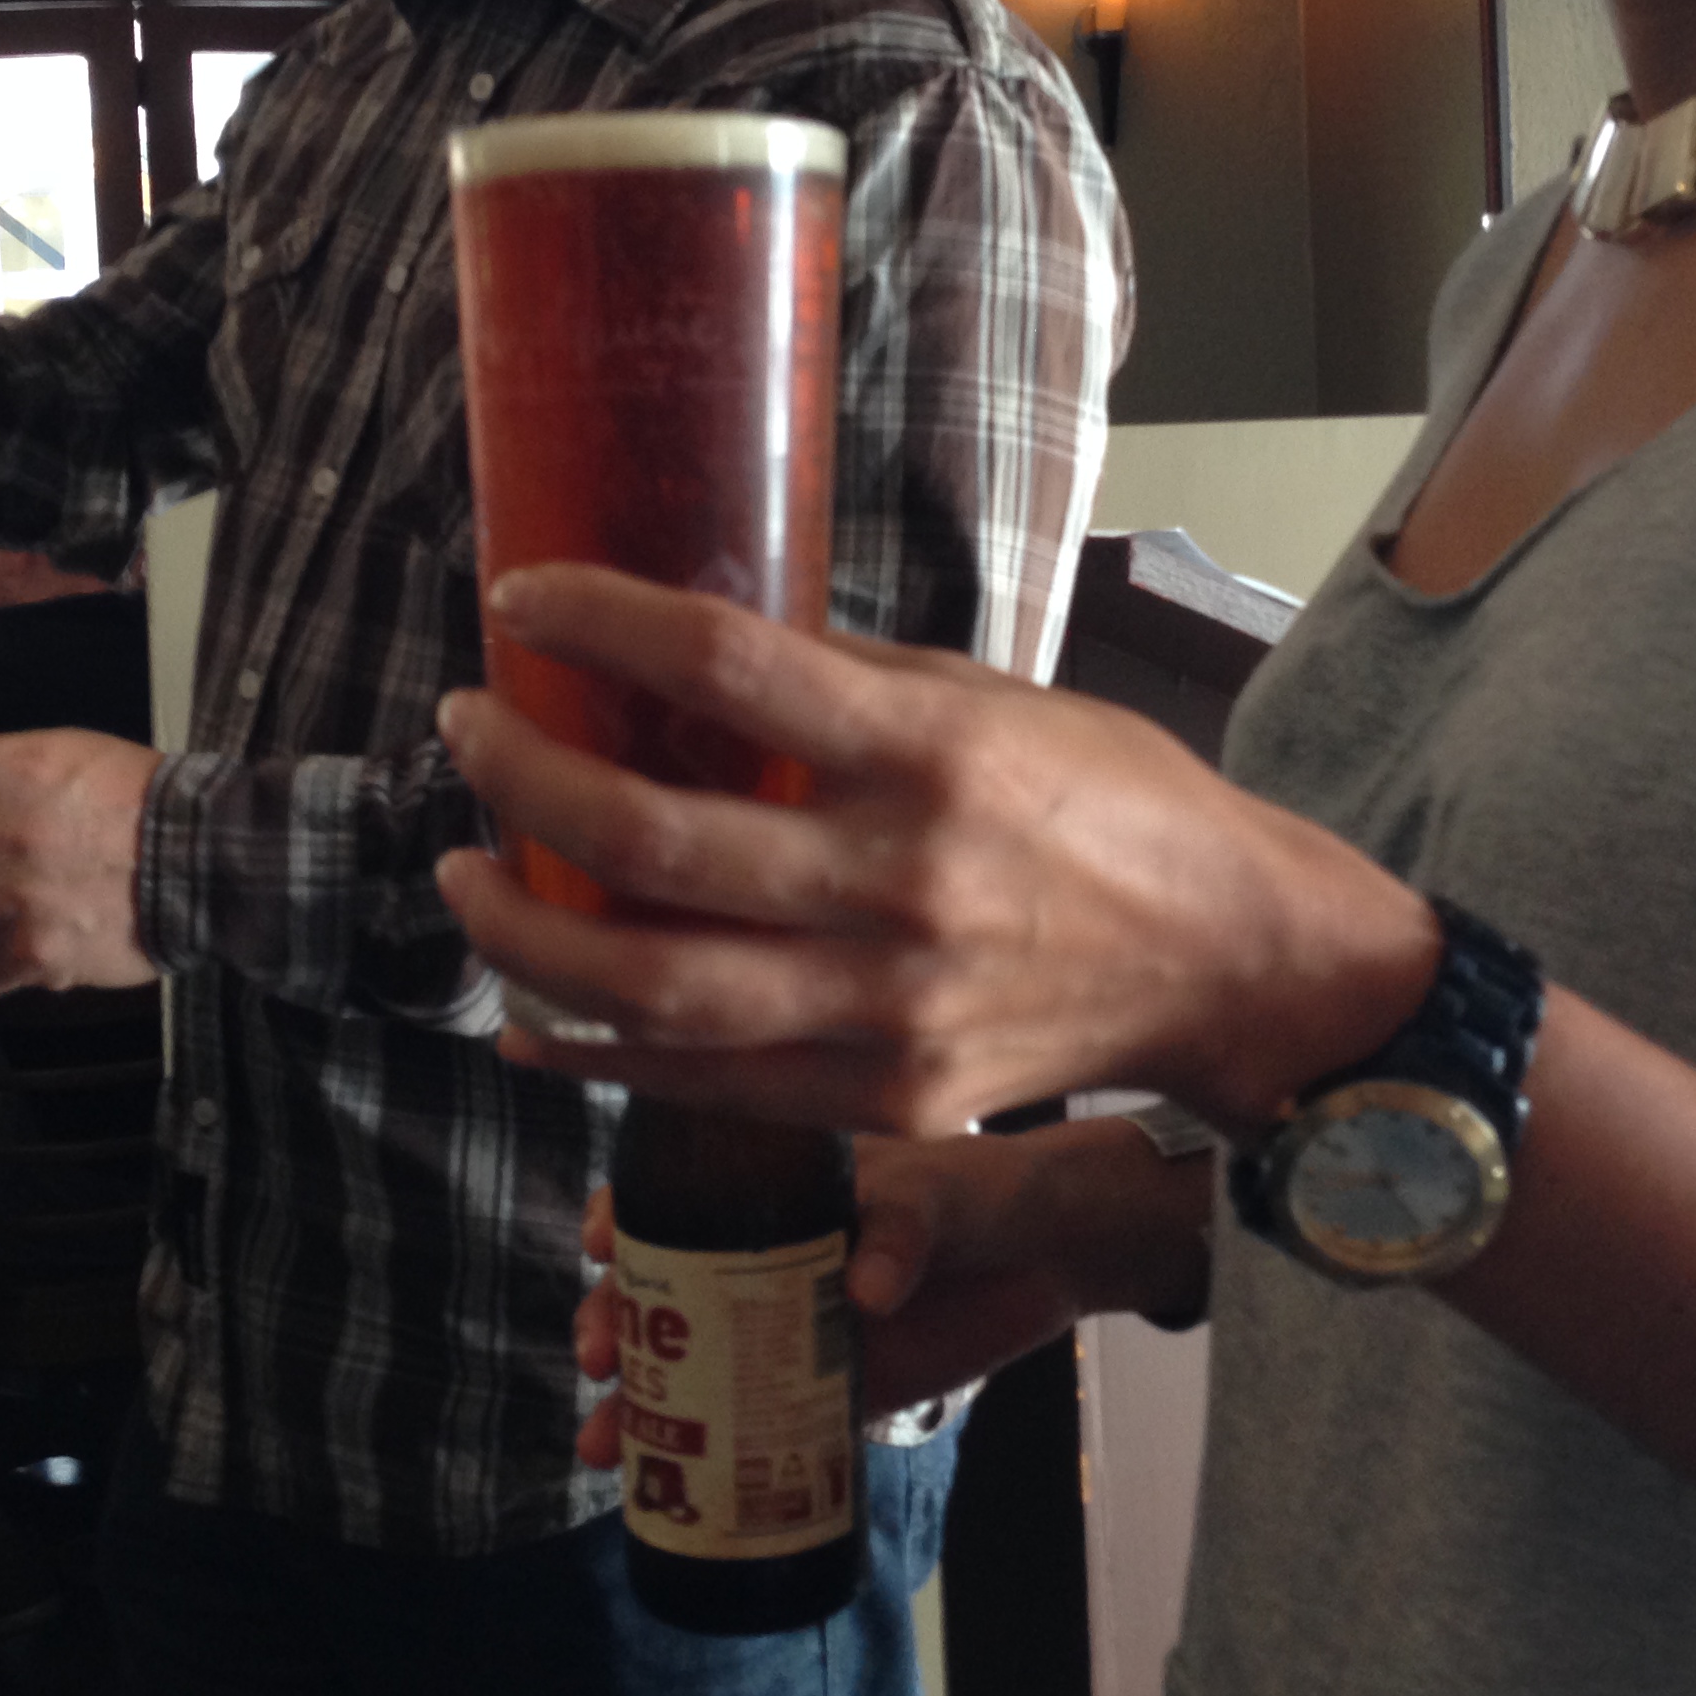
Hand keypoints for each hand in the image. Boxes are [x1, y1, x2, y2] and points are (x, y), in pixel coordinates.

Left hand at [433, 565, 1435, 1138]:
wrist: (1231, 965)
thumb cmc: (1120, 809)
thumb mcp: (1001, 703)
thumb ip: (855, 688)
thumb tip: (703, 655)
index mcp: (936, 757)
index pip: (727, 668)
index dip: (600, 623)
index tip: (521, 599)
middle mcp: (903, 883)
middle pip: (654, 838)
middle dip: (526, 778)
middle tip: (467, 732)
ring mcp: (887, 1008)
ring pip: (653, 984)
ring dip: (526, 930)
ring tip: (464, 875)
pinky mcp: (884, 1096)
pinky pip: (703, 1085)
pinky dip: (595, 1053)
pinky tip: (527, 1017)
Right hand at [573, 1123, 1211, 1466]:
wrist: (1046, 1256)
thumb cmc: (981, 1193)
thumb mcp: (941, 1192)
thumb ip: (906, 1226)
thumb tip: (868, 1287)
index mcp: (775, 1191)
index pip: (676, 1196)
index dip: (626, 1218)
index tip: (603, 1244)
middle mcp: (760, 1261)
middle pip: (660, 1292)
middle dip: (613, 1324)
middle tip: (600, 1359)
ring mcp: (785, 1331)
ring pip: (689, 1370)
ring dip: (637, 1407)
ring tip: (603, 1447)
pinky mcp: (822, 1392)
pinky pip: (749, 1428)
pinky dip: (705, 1460)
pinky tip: (664, 1492)